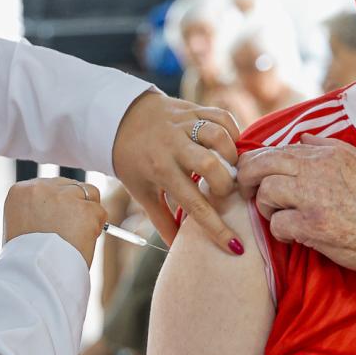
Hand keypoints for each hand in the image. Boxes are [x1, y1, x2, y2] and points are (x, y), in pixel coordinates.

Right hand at [4, 178, 108, 267]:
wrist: (32, 275)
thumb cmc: (25, 260)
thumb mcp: (20, 227)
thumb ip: (37, 211)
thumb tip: (59, 211)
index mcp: (20, 191)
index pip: (50, 186)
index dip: (59, 205)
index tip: (59, 221)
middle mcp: (40, 188)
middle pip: (71, 186)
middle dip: (75, 206)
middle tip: (71, 232)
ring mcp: (63, 197)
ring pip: (89, 195)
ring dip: (88, 215)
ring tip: (75, 238)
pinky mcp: (84, 210)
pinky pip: (100, 213)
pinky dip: (96, 229)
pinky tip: (82, 243)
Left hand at [111, 91, 243, 253]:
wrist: (120, 118)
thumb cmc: (132, 160)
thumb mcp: (141, 191)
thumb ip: (162, 220)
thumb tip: (176, 247)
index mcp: (160, 170)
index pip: (194, 204)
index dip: (217, 228)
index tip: (235, 246)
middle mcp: (173, 145)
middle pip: (211, 165)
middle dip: (226, 184)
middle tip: (225, 193)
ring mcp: (184, 123)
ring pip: (219, 137)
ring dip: (232, 155)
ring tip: (231, 168)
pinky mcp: (192, 108)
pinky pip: (222, 117)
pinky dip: (233, 132)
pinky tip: (230, 146)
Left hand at [236, 133, 355, 278]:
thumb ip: (329, 147)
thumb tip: (303, 137)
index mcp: (327, 154)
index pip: (277, 149)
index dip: (258, 161)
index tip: (255, 174)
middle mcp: (316, 169)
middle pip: (259, 164)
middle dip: (246, 178)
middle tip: (248, 193)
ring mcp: (313, 197)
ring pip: (265, 193)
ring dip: (267, 208)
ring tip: (280, 217)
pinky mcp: (312, 226)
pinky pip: (277, 225)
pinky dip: (281, 233)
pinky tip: (295, 236)